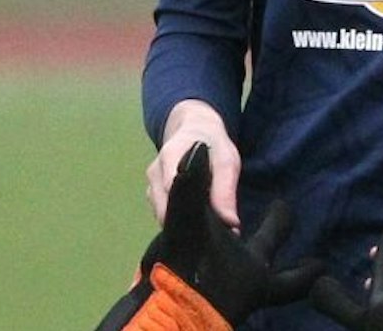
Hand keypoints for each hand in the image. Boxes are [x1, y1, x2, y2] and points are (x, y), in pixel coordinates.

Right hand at [136, 142, 320, 322]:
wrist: (194, 128)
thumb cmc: (214, 144)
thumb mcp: (227, 161)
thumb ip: (225, 191)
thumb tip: (231, 226)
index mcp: (171, 160)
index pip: (173, 196)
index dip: (186, 222)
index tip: (202, 242)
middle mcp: (154, 176)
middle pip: (166, 213)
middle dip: (183, 232)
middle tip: (206, 253)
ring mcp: (151, 188)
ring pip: (165, 218)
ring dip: (181, 231)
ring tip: (201, 248)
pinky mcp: (154, 197)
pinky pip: (165, 217)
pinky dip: (178, 227)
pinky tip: (192, 239)